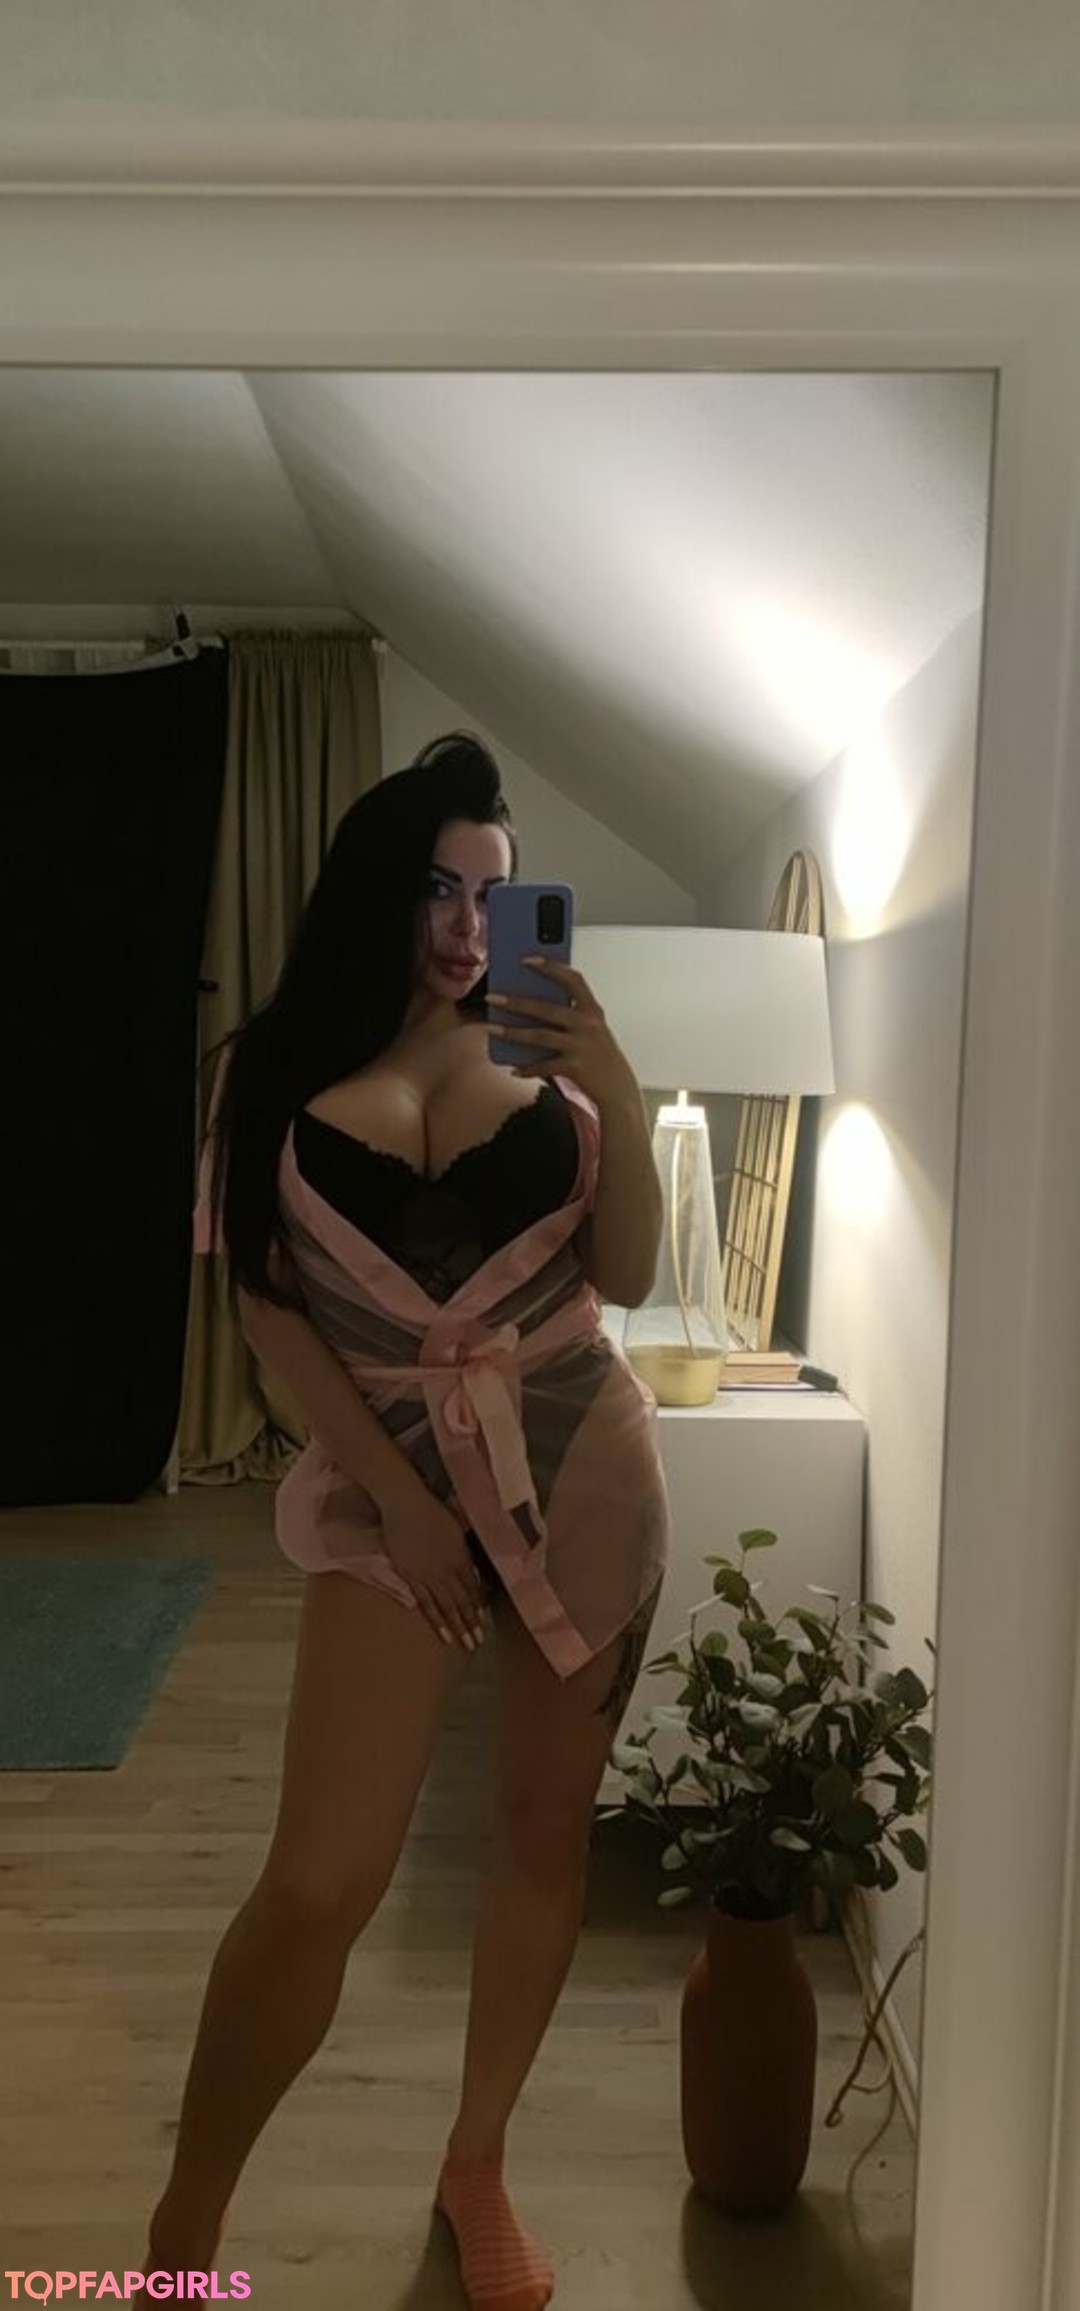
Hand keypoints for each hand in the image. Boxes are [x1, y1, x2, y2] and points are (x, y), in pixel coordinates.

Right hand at [381, 1487, 487, 1652]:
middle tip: (479, 1642)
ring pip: (449, 1606)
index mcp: (462, 1556)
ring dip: (460, 1627)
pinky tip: (444, 1635)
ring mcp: (431, 1575)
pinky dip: (437, 1620)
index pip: (474, 1586)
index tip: (483, 1618)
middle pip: (464, 1600)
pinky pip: (427, 1603)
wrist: (406, 1504)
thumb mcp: (456, 1528)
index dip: (479, 1603)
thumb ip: (462, 1549)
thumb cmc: (430, 1509)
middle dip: (473, 1622)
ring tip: (467, 1645)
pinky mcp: (412, 1577)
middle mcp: (450, 1569)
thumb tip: (469, 1565)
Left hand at [487, 957, 639, 1111]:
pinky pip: (544, 1066)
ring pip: (539, 1035)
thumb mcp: (591, 1030)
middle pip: (546, 1008)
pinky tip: (514, 1069)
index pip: (573, 979)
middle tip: (492, 997)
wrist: (618, 1087)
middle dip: (516, 1002)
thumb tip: (529, 1008)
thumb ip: (570, 1016)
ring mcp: (581, 1046)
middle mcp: (587, 1025)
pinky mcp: (575, 1067)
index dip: (551, 967)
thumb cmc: (600, 1055)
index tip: (527, 959)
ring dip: (512, 1032)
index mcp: (592, 1010)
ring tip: (491, 1029)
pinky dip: (528, 1068)